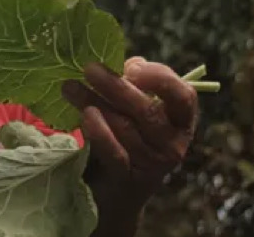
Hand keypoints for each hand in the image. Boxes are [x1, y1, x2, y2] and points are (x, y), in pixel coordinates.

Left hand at [62, 57, 198, 205]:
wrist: (115, 190)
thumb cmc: (127, 136)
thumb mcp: (136, 109)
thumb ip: (135, 84)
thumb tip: (125, 63)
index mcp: (181, 120)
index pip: (184, 96)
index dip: (161, 78)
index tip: (132, 68)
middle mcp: (173, 143)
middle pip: (148, 110)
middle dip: (115, 86)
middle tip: (89, 68)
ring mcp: (153, 164)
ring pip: (125, 127)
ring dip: (94, 103)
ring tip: (70, 87)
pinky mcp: (129, 179)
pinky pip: (114, 152)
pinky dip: (99, 132)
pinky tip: (84, 115)